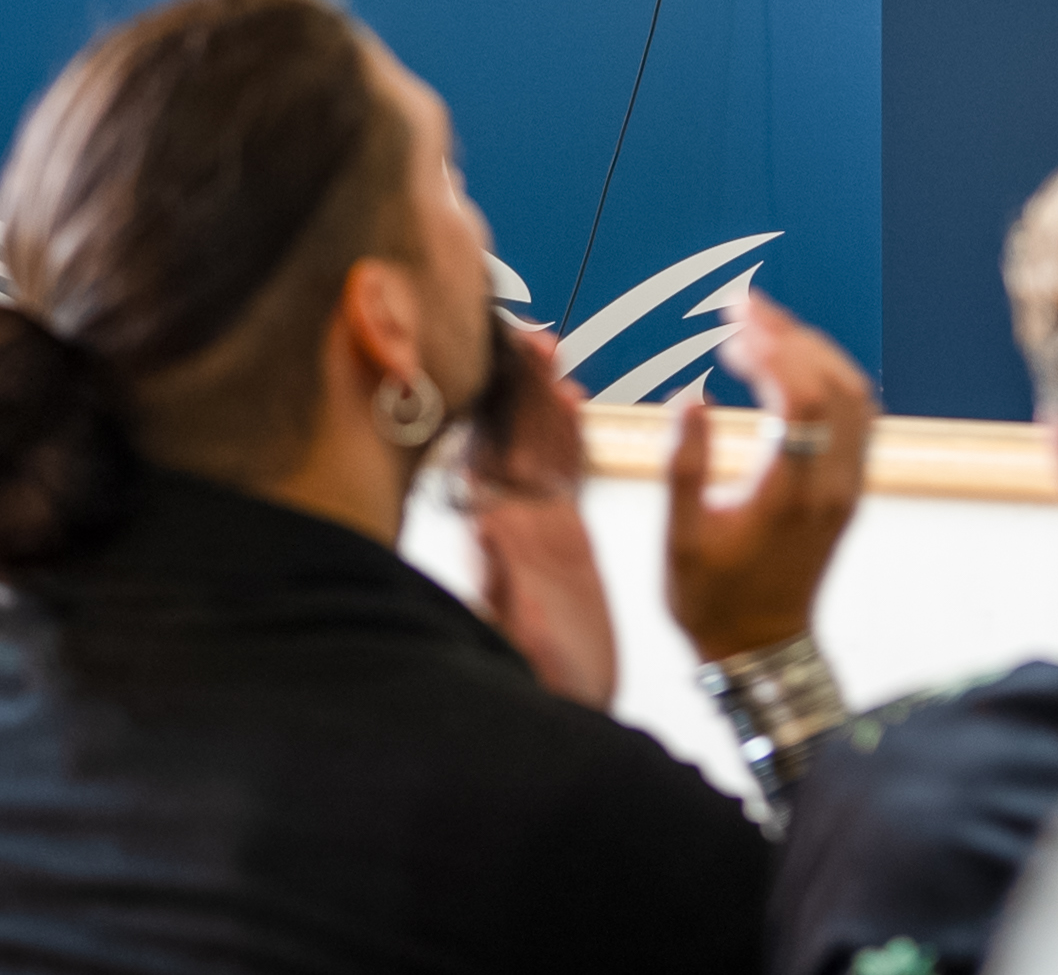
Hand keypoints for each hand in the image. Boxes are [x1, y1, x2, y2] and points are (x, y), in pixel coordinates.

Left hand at [468, 326, 617, 702]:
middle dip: (512, 385)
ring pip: (534, 447)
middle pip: (506, 438)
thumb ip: (506, 588)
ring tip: (546, 350)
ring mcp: (537, 531)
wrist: (565, 722)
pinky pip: (564, 476)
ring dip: (537, 398)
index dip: (488, 405)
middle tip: (525, 335)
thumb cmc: (543, 690)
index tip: (498, 361)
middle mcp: (512, 527)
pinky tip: (572, 400)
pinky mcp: (564, 544)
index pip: (485, 455)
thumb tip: (492, 525)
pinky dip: (567, 435)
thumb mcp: (523, 645)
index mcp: (499, 541)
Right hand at [665, 289, 874, 660]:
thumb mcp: (680, 541)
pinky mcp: (850, 489)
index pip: (804, 399)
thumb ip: (685, 468)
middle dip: (790, 336)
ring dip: (813, 350)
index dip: (773, 352)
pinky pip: (857, 416)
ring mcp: (848, 487)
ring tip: (761, 326)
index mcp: (790, 496)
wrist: (760, 649)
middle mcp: (832, 486)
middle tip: (742, 307)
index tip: (732, 326)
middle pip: (833, 385)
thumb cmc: (711, 600)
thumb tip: (690, 397)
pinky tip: (791, 364)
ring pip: (854, 395)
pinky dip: (829, 376)